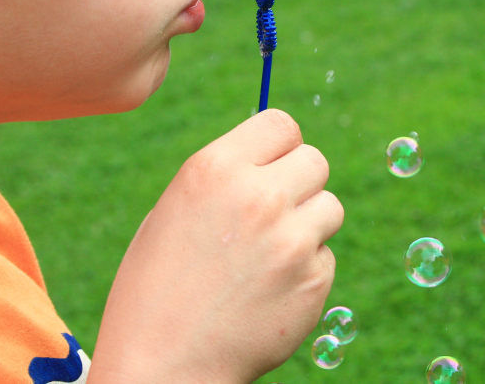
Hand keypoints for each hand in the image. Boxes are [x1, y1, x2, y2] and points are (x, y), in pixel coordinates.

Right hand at [87, 109, 343, 383]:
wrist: (162, 366)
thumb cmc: (155, 289)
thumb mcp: (172, 211)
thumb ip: (225, 179)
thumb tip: (274, 158)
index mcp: (214, 169)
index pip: (281, 123)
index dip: (279, 145)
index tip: (273, 165)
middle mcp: (258, 196)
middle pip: (315, 160)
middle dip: (299, 182)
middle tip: (274, 212)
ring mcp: (291, 240)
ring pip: (330, 207)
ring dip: (308, 224)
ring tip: (267, 256)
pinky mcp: (313, 281)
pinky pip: (326, 257)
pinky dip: (306, 271)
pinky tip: (269, 292)